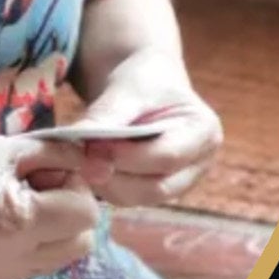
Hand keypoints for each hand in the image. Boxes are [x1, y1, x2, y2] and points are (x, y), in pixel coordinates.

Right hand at [0, 130, 102, 278]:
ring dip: (55, 229)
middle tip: (35, 187)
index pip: (85, 213)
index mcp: (16, 221)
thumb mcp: (4, 148)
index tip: (44, 170)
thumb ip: (60, 157)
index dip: (73, 186)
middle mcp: (10, 258)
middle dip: (69, 211)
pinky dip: (34, 242)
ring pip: (63, 257)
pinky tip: (3, 222)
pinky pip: (36, 264)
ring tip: (19, 204)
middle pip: (82, 242)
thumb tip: (104, 167)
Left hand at [69, 84, 222, 206]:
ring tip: (76, 157)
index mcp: (204, 133)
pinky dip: (101, 185)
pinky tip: (83, 164)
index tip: (89, 144)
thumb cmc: (141, 81)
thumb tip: (76, 141)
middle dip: (112, 175)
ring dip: (102, 183)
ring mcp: (179, 181)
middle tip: (74, 156)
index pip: (167, 157)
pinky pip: (126, 197)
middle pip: (155, 187)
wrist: (143, 83)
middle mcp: (198, 164)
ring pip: (137, 198)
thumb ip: (105, 116)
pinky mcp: (154, 189)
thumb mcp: (126, 90)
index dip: (125, 156)